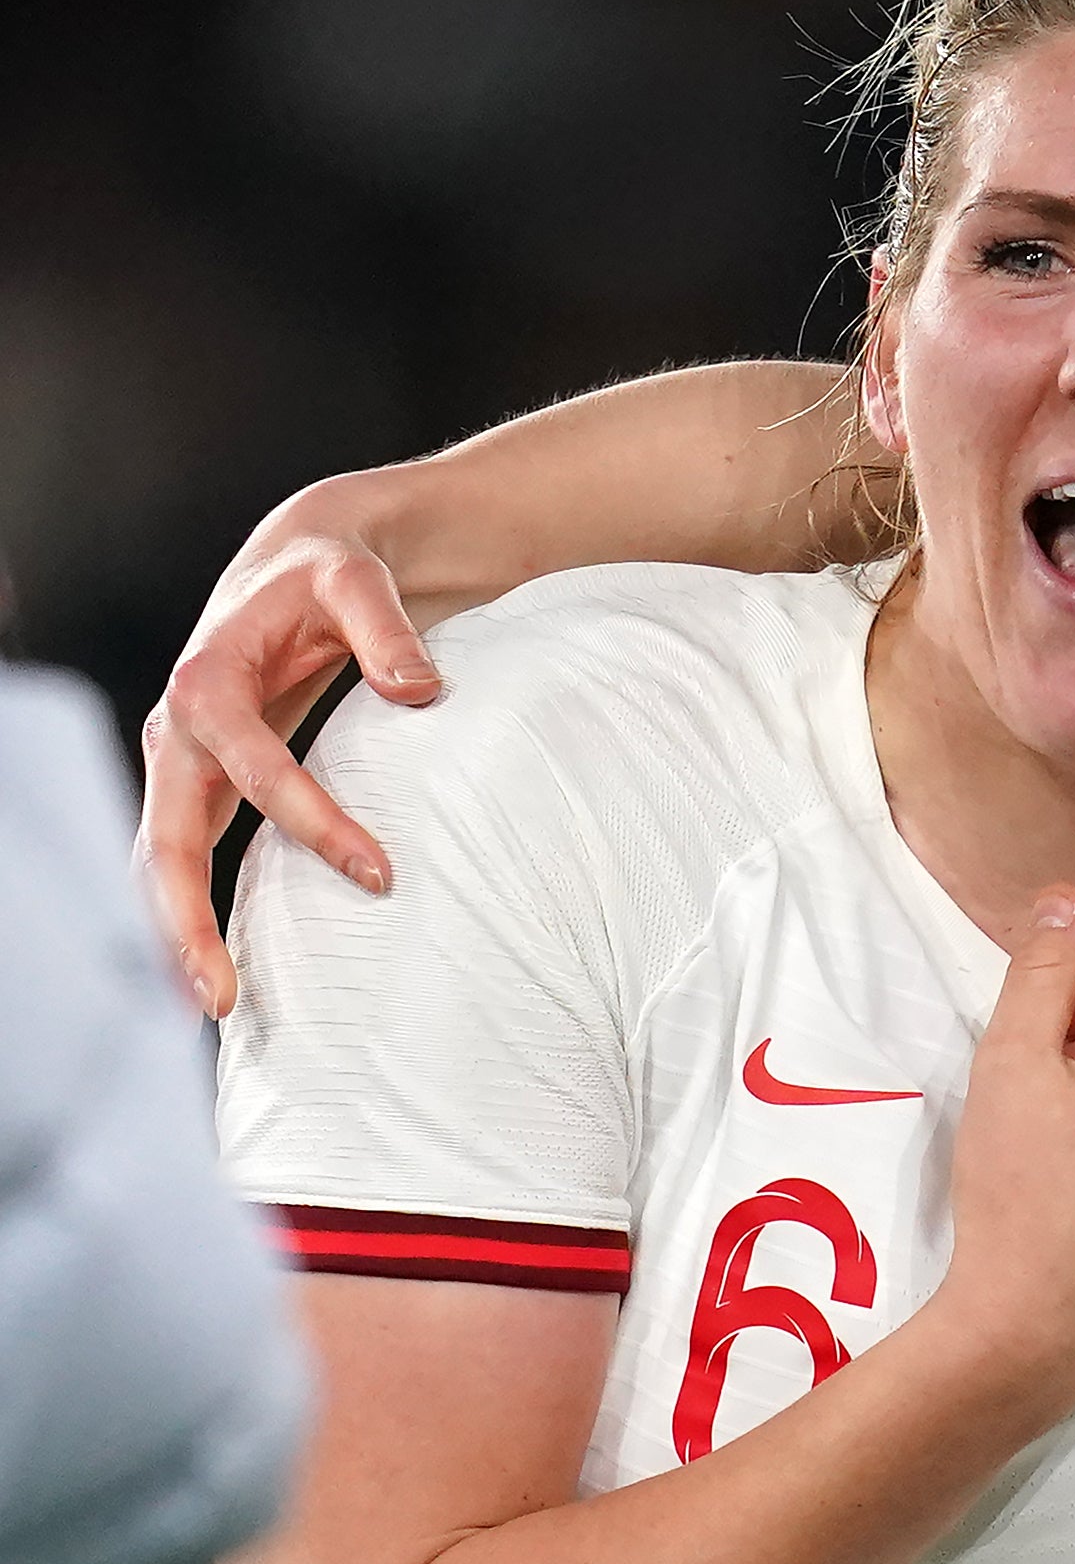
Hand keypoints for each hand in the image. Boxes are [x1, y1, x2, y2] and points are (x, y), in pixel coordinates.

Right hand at [135, 476, 441, 1014]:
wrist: (296, 558)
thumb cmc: (331, 571)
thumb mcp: (358, 581)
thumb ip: (387, 631)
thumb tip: (422, 692)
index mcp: (208, 682)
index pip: (255, 769)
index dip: (314, 822)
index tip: (379, 873)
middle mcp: (179, 728)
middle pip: (165, 839)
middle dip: (185, 919)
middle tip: (221, 998)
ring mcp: (183, 759)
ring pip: (162, 858)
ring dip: (177, 931)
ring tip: (216, 1006)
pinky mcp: (203, 778)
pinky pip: (187, 851)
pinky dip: (194, 907)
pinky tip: (223, 963)